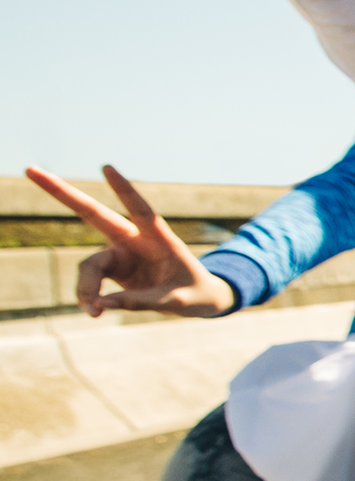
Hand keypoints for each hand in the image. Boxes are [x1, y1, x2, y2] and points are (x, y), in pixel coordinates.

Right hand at [23, 164, 236, 317]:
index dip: (124, 190)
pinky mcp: (111, 267)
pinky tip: (94, 311)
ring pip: (89, 266)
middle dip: (61, 192)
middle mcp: (134, 239)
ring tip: (93, 313)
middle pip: (92, 213)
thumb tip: (100, 306)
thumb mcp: (177, 303)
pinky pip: (90, 281)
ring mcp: (119, 252)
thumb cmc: (193, 294)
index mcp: (159, 238)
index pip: (141, 209)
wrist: (198, 300)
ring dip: (87, 289)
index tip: (106, 167)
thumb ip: (141, 302)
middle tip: (29, 169)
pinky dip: (89, 297)